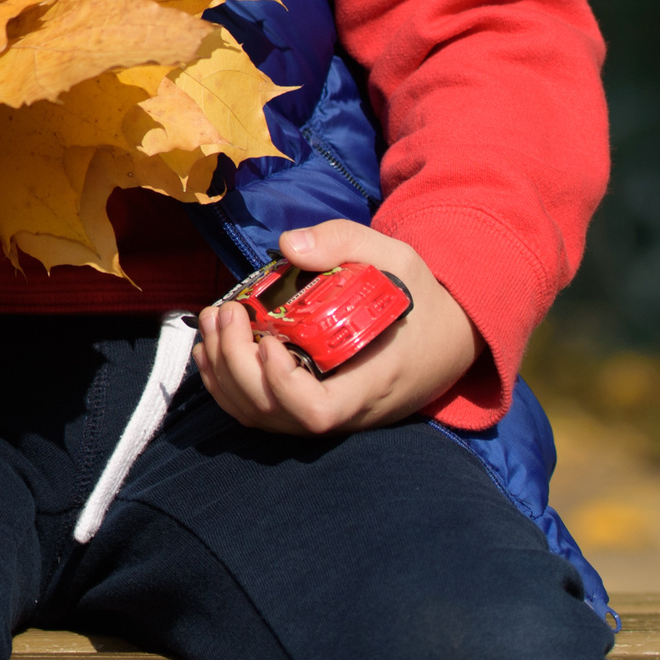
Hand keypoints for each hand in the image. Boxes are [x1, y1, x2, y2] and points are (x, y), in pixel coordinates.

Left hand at [194, 220, 481, 435]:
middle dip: (235, 364)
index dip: (281, 385)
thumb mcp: (395, 259)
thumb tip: (288, 246)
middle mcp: (348, 410)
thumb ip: (345, 243)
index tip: (270, 340)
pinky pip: (259, 410)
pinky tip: (214, 343)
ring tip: (214, 319)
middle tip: (227, 311)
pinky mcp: (311, 405)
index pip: (319, 412)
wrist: (446, 336)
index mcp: (374, 381)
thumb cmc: (419, 299)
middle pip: (275, 414)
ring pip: (259, 417)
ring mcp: (328, 413)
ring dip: (221, 371)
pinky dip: (226, 382)